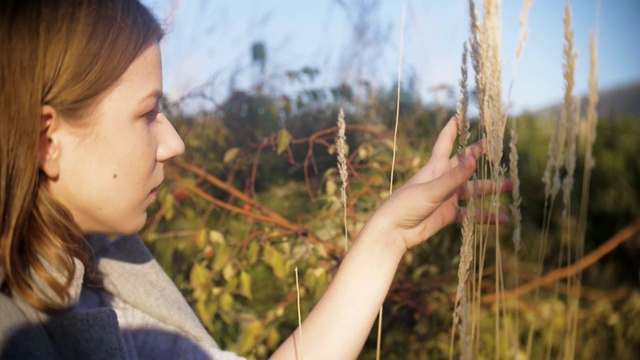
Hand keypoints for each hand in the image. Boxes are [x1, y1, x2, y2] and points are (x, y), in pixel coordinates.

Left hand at [366, 116, 510, 249]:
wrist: (394, 232)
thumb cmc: (407, 205)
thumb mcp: (432, 190)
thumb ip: (454, 177)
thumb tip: (473, 159)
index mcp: (434, 167)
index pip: (445, 142)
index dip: (453, 128)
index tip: (461, 114)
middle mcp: (442, 179)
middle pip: (465, 165)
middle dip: (480, 157)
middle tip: (498, 150)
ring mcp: (446, 197)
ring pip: (472, 190)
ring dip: (490, 188)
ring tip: (510, 185)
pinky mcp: (448, 214)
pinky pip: (471, 213)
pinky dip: (485, 215)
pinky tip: (502, 218)